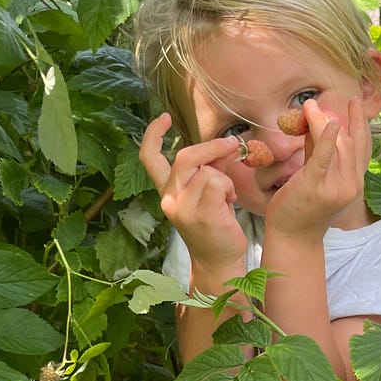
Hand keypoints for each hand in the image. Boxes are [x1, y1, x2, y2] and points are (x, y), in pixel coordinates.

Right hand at [138, 113, 247, 280]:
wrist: (218, 262)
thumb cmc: (213, 227)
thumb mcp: (204, 194)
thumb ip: (207, 169)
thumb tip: (223, 145)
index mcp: (166, 192)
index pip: (149, 158)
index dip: (152, 134)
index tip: (164, 117)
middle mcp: (169, 199)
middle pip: (186, 157)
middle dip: (212, 147)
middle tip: (232, 146)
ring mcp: (184, 209)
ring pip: (208, 171)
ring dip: (225, 178)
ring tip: (226, 197)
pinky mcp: (202, 215)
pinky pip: (218, 183)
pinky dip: (228, 189)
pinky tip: (229, 203)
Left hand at [265, 97, 370, 238]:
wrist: (293, 239)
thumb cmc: (302, 209)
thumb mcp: (316, 178)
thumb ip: (317, 152)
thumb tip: (316, 124)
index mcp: (353, 183)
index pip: (362, 148)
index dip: (361, 124)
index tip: (356, 104)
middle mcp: (351, 185)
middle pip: (353, 144)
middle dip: (351, 118)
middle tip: (349, 98)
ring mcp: (335, 188)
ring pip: (340, 147)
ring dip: (327, 122)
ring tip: (313, 105)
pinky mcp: (315, 188)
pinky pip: (323, 159)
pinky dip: (326, 138)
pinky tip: (329, 122)